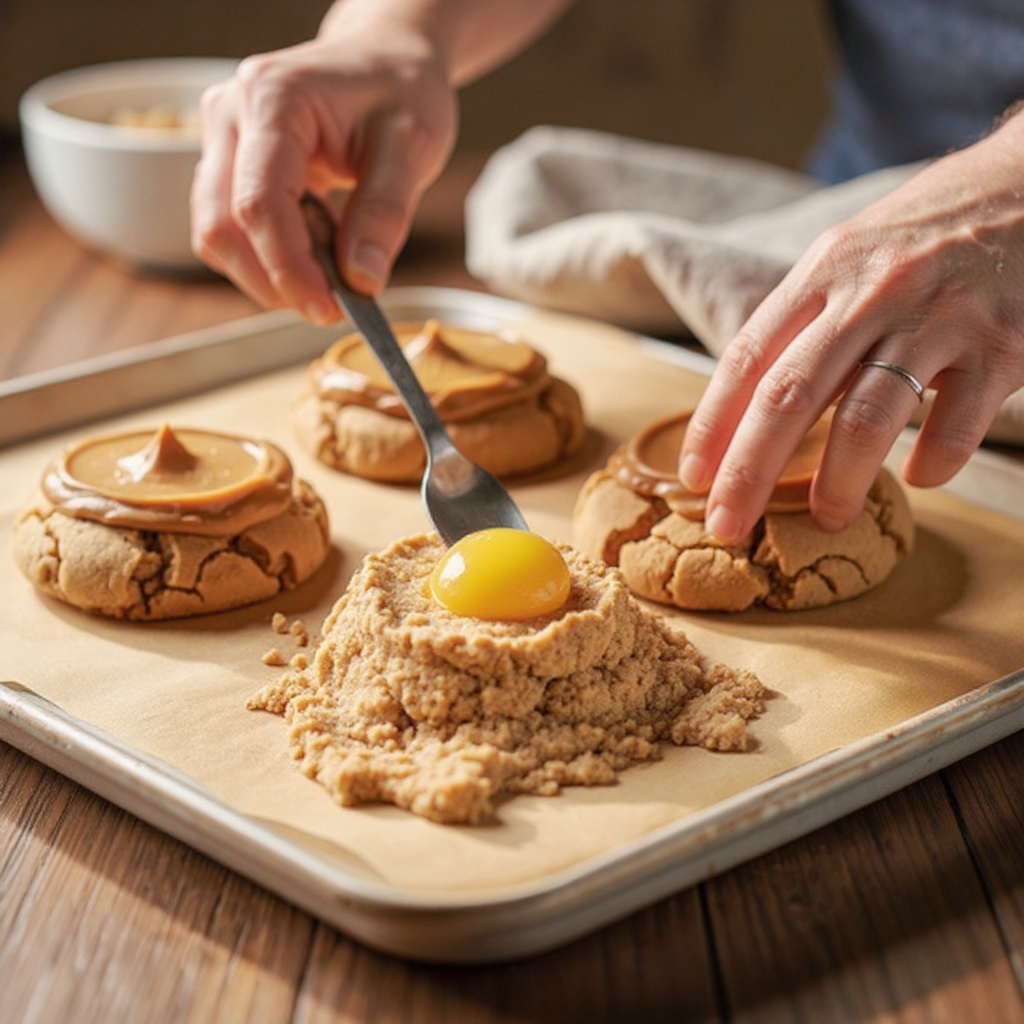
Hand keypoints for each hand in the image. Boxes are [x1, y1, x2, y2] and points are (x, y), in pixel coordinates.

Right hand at [190, 18, 457, 320]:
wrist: (386, 59)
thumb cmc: (401, 90)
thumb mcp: (414, 147)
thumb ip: (385, 214)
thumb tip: (362, 281)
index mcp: (273, 99)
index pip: (258, 204)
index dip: (288, 269)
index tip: (328, 309)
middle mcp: (231, 115)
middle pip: (222, 226)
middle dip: (274, 281)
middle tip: (333, 305)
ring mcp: (222, 139)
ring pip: (217, 235)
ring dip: (269, 273)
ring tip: (332, 266)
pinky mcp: (228, 164)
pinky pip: (231, 228)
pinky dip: (270, 256)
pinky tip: (316, 246)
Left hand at [678, 112, 1023, 540]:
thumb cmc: (927, 235)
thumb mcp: (850, 256)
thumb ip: (802, 325)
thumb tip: (746, 409)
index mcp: (823, 271)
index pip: (747, 358)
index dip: (712, 424)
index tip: (691, 477)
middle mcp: (872, 293)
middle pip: (788, 396)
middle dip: (748, 471)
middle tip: (726, 526)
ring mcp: (937, 319)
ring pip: (865, 419)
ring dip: (837, 483)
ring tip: (825, 519)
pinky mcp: (1002, 345)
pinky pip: (955, 424)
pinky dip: (931, 463)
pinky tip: (917, 476)